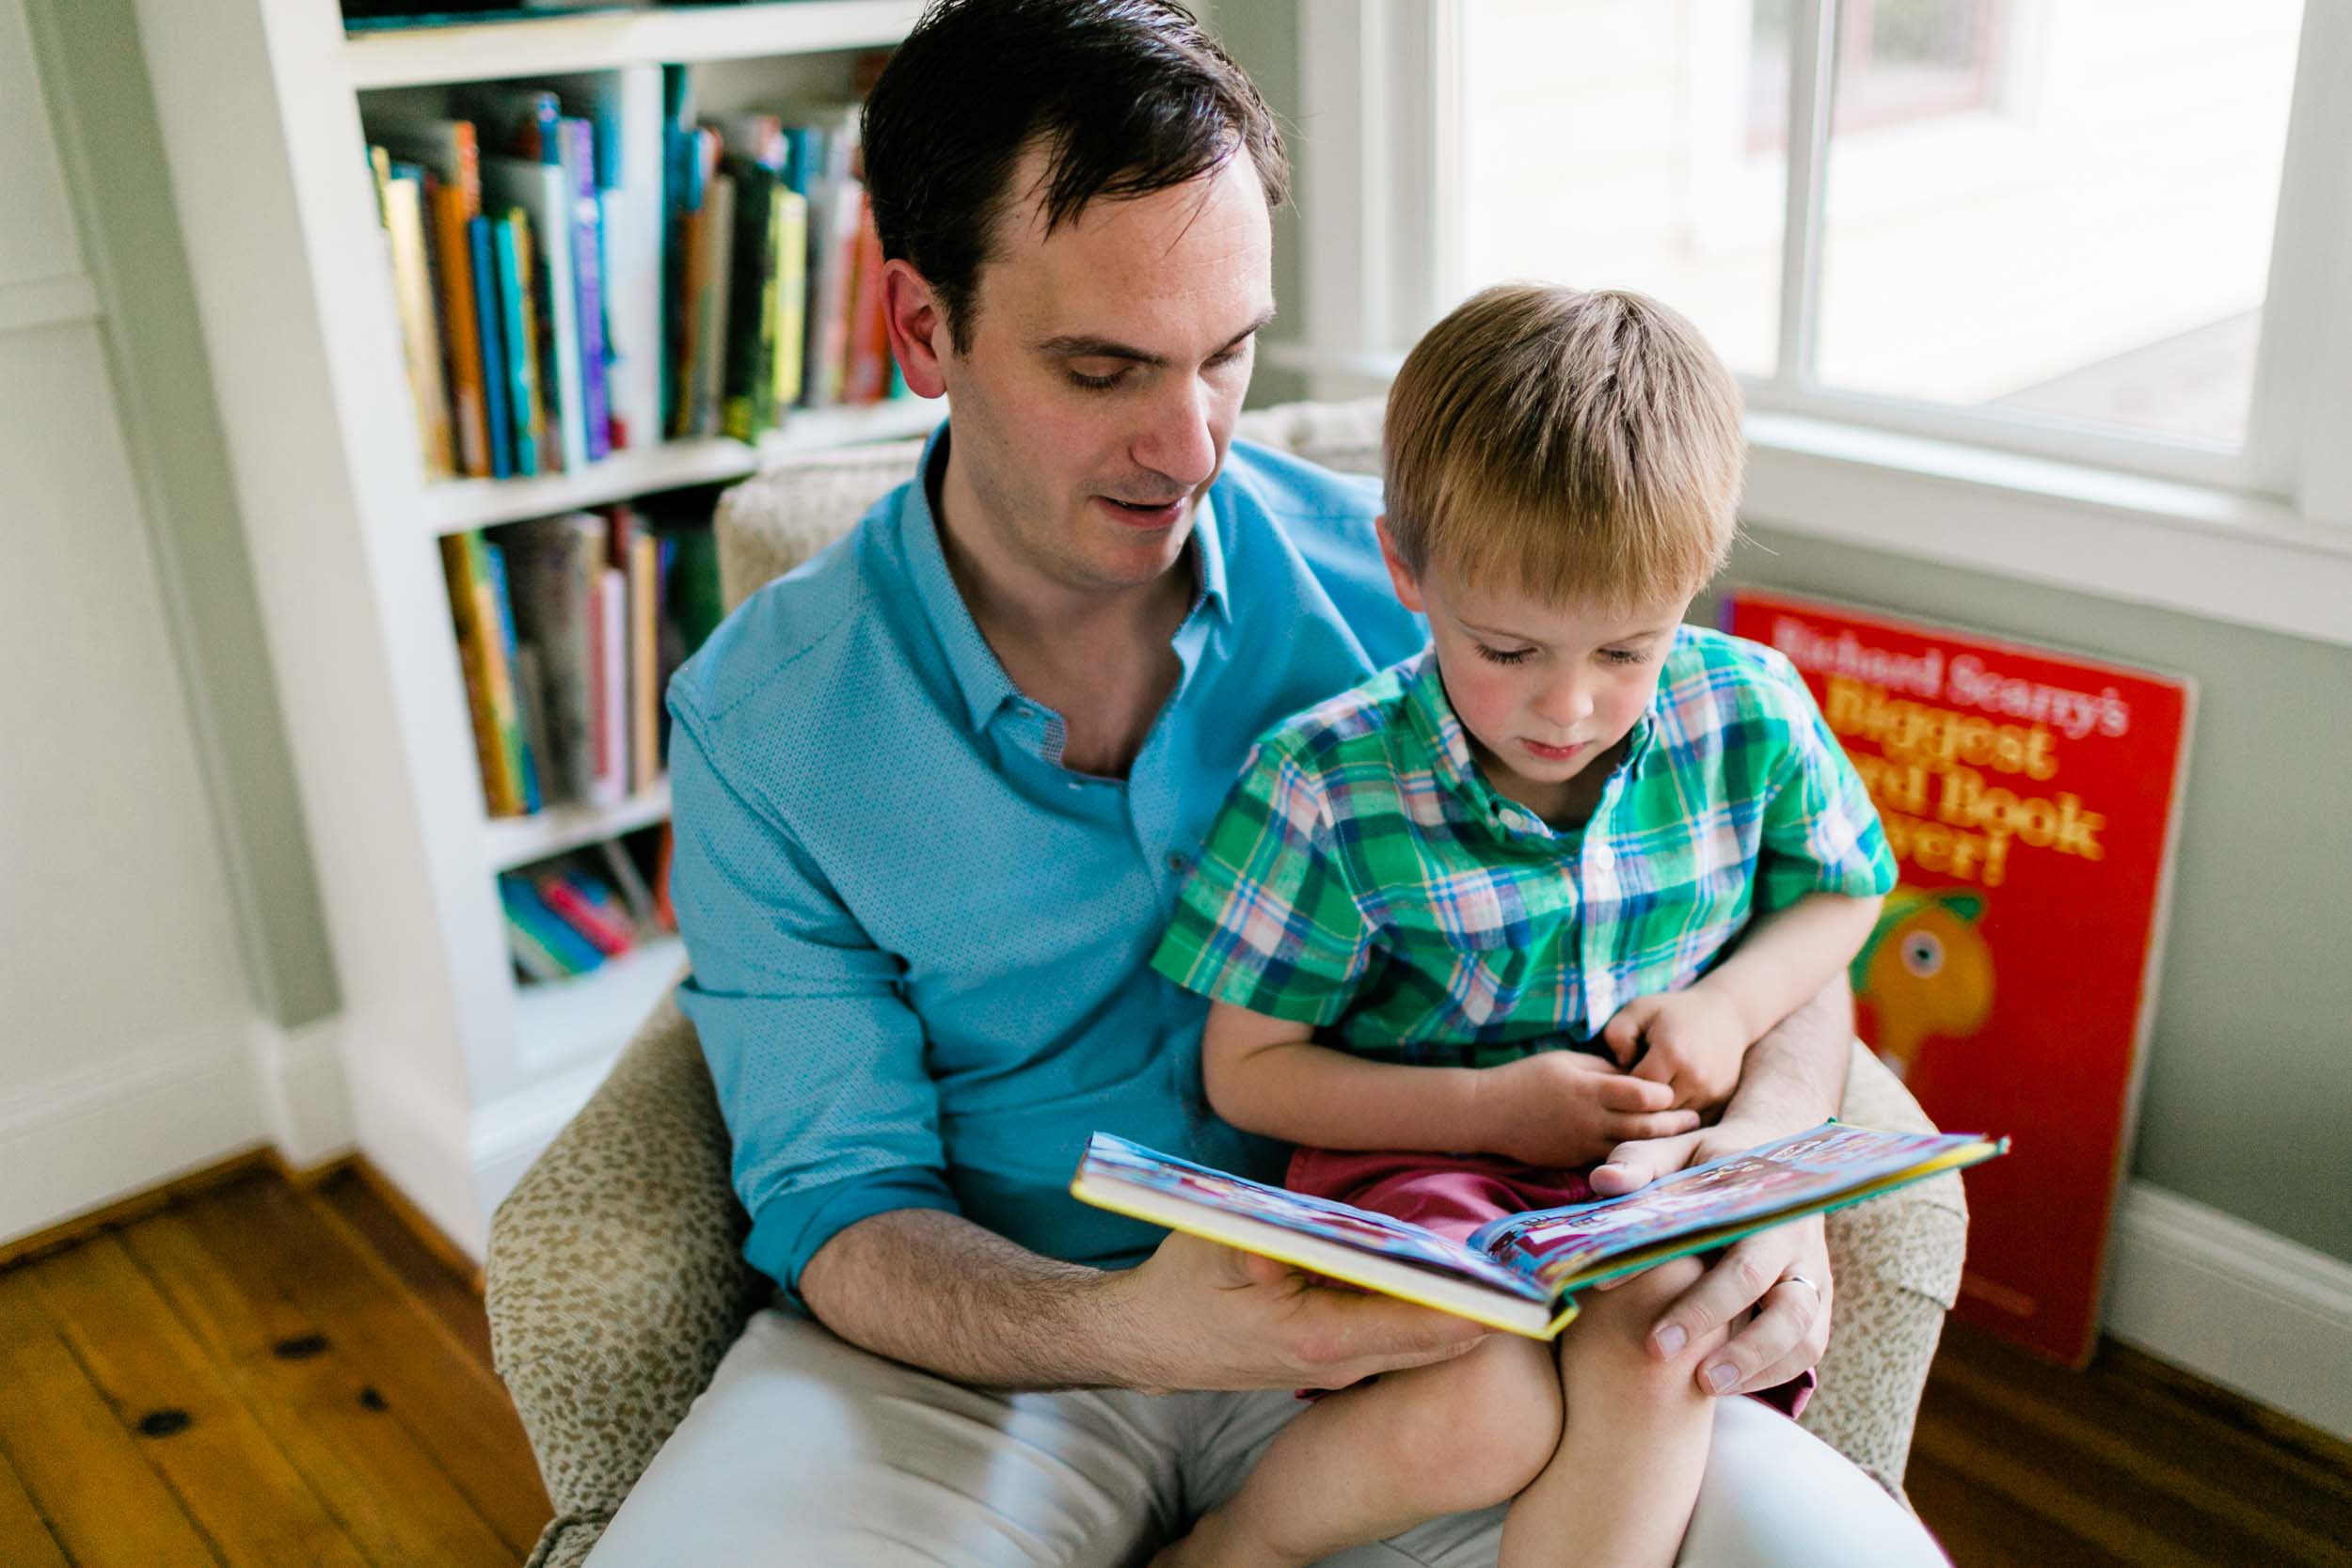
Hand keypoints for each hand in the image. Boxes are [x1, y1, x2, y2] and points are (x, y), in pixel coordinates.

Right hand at [1108, 1232, 1488, 1393]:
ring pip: (1418, 1343)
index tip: (1519, 1287)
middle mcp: (1336, 1364)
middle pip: (1431, 1341)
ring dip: (1460, 1310)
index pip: (1414, 1327)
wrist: (1145, 1338)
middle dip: (1484, 1309)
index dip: (1469, 1306)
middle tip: (1544, 1275)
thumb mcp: (1214, 1245)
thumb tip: (1303, 1240)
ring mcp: (1335, 1369)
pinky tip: (1455, 1279)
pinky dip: (1427, 1311)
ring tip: (1514, 1272)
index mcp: (1315, 1339)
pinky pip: (1394, 1339)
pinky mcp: (1331, 1359)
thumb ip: (1261, 1240)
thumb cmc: (1179, 1286)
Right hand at [1486, 1050, 1701, 1167]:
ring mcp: (1583, 1145)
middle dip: (1673, 1123)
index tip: (1677, 1090)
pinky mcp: (1576, 1162)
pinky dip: (1633, 1156)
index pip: (1639, 1093)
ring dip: (1659, 1145)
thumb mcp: (1567, 1061)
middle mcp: (1590, 1120)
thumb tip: (1637, 1078)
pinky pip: (1611, 1159)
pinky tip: (1650, 1155)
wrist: (1491, 1112)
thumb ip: (1604, 1071)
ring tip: (1682, 1140)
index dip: (1663, 1093)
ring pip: (1632, 1148)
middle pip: (1643, 1125)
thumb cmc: (1529, 1078)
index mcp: (1588, 1089)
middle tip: (1696, 1119)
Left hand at [1588, 1123, 1834, 1396]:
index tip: (1650, 1338)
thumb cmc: (1714, 1158)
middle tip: (1675, 1367)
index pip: (1741, 1267)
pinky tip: (1726, 1384)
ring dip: (1759, 1368)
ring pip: (1805, 1336)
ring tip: (1706, 1387)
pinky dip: (1774, 1372)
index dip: (1698, 1307)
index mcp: (1767, 1209)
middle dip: (1736, 1348)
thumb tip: (1603, 1182)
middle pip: (1785, 1310)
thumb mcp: (1678, 1149)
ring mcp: (1813, 1274)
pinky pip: (1809, 1346)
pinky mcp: (1818, 1297)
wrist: (1775, 1147)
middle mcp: (1797, 1245)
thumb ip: (1641, 1163)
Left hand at [1601, 988, 1748, 1111]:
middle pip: (1655, 1110)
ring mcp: (1712, 1092)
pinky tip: (1668, 1097)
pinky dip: (1677, 1115)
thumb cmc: (1674, 1011)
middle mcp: (1696, 1078)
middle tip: (1631, 1087)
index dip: (1623, 1085)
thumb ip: (1617, 1034)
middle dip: (1639, 1103)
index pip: (1637, 1089)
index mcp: (1673, 1054)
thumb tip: (1620, 1064)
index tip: (1621, 1072)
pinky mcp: (1721, 1102)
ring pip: (1673, 1121)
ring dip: (1658, 1112)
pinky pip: (1691, 1121)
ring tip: (1649, 1092)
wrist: (1727, 1014)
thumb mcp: (1638, 1009)